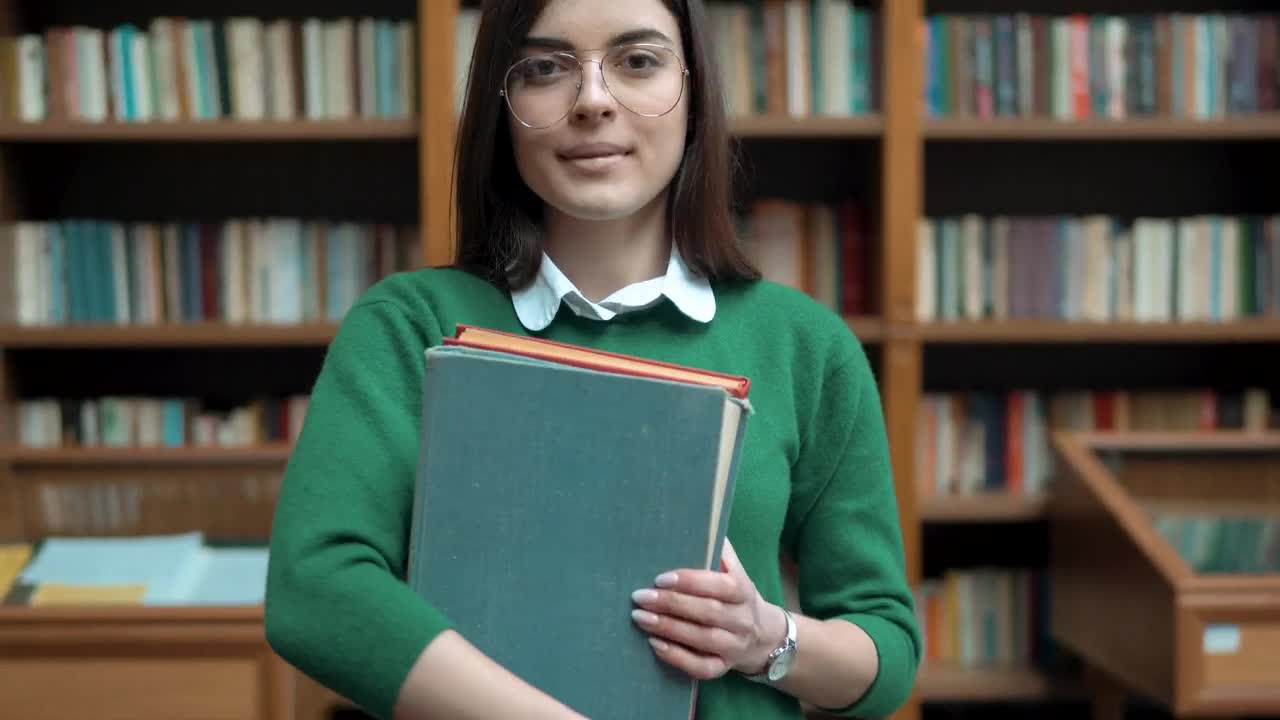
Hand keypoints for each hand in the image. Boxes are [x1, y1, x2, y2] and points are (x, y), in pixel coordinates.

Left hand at [630, 538, 786, 680]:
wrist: (764, 636)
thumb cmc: (737, 596)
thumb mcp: (736, 571)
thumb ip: (719, 551)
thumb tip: (698, 519)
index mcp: (742, 591)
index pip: (719, 585)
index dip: (690, 581)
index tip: (660, 578)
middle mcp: (741, 619)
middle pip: (707, 613)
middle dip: (671, 604)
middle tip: (639, 597)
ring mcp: (733, 646)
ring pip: (702, 640)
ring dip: (669, 629)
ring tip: (640, 618)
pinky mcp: (723, 667)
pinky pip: (702, 667)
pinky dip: (678, 658)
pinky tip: (655, 645)